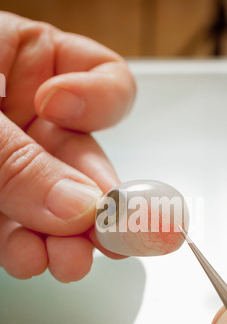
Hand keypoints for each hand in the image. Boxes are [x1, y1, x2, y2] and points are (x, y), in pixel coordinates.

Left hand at [0, 12, 135, 281]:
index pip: (103, 79)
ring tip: (70, 259)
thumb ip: (18, 158)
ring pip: (60, 208)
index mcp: (31, 64)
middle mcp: (31, 118)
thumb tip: (81, 205)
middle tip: (114, 233)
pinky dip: (28, 251)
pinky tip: (32, 258)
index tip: (64, 108)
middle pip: (88, 161)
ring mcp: (14, 165)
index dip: (100, 100)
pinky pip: (21, 231)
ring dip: (68, 239)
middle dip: (98, 203)